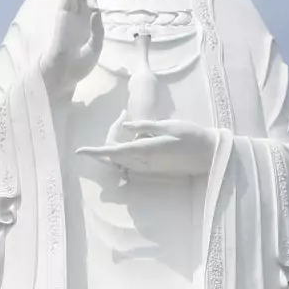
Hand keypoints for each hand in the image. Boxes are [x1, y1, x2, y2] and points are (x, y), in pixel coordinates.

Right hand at [40, 0, 102, 97]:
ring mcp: (69, 18)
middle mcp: (78, 18)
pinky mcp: (61, 19)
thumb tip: (97, 10)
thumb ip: (98, 30)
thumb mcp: (95, 48)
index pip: (90, 1)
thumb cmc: (77, 67)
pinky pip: (64, 0)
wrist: (63, 76)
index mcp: (86, 25)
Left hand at [77, 117, 216, 176]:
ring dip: (115, 147)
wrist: (208, 155)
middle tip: (121, 119)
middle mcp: (144, 162)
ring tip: (125, 126)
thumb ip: (145, 126)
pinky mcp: (153, 169)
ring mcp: (148, 168)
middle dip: (108, 139)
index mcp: (146, 149)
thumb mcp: (168, 126)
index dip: (95, 152)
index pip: (114, 151)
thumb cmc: (192, 136)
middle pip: (114, 155)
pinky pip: (131, 163)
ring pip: (121, 160)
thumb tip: (125, 125)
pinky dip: (125, 152)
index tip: (80, 152)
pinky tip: (134, 139)